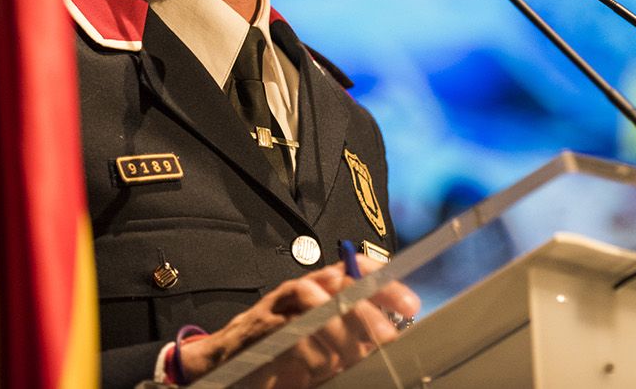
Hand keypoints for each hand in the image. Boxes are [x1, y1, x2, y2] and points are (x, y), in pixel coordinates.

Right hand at [178, 255, 419, 387]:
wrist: (225, 364)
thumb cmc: (281, 353)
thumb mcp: (323, 346)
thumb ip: (351, 339)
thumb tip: (390, 342)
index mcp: (321, 289)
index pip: (355, 269)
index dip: (383, 279)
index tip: (410, 304)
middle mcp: (302, 290)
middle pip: (339, 282)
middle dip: (368, 307)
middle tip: (389, 335)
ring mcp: (279, 306)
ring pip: (313, 298)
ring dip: (338, 326)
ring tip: (355, 352)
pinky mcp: (259, 328)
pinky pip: (287, 329)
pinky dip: (308, 348)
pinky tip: (320, 366)